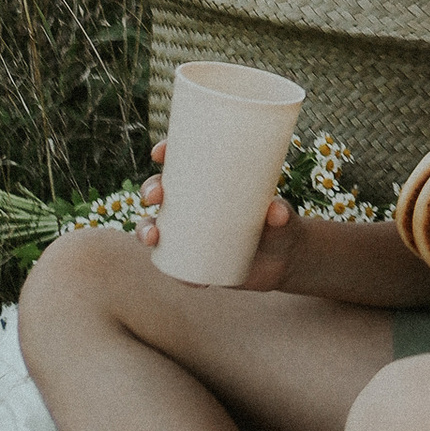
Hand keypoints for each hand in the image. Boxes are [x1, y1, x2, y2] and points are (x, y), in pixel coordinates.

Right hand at [134, 140, 299, 285]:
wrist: (284, 258)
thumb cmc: (280, 222)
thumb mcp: (281, 216)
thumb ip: (280, 213)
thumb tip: (276, 212)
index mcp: (211, 181)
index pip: (183, 161)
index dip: (165, 153)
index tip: (160, 153)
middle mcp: (194, 205)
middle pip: (161, 191)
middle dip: (150, 189)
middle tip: (155, 195)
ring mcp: (192, 232)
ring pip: (157, 227)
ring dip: (145, 230)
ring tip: (153, 237)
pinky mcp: (195, 259)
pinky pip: (173, 264)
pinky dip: (173, 272)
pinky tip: (180, 277)